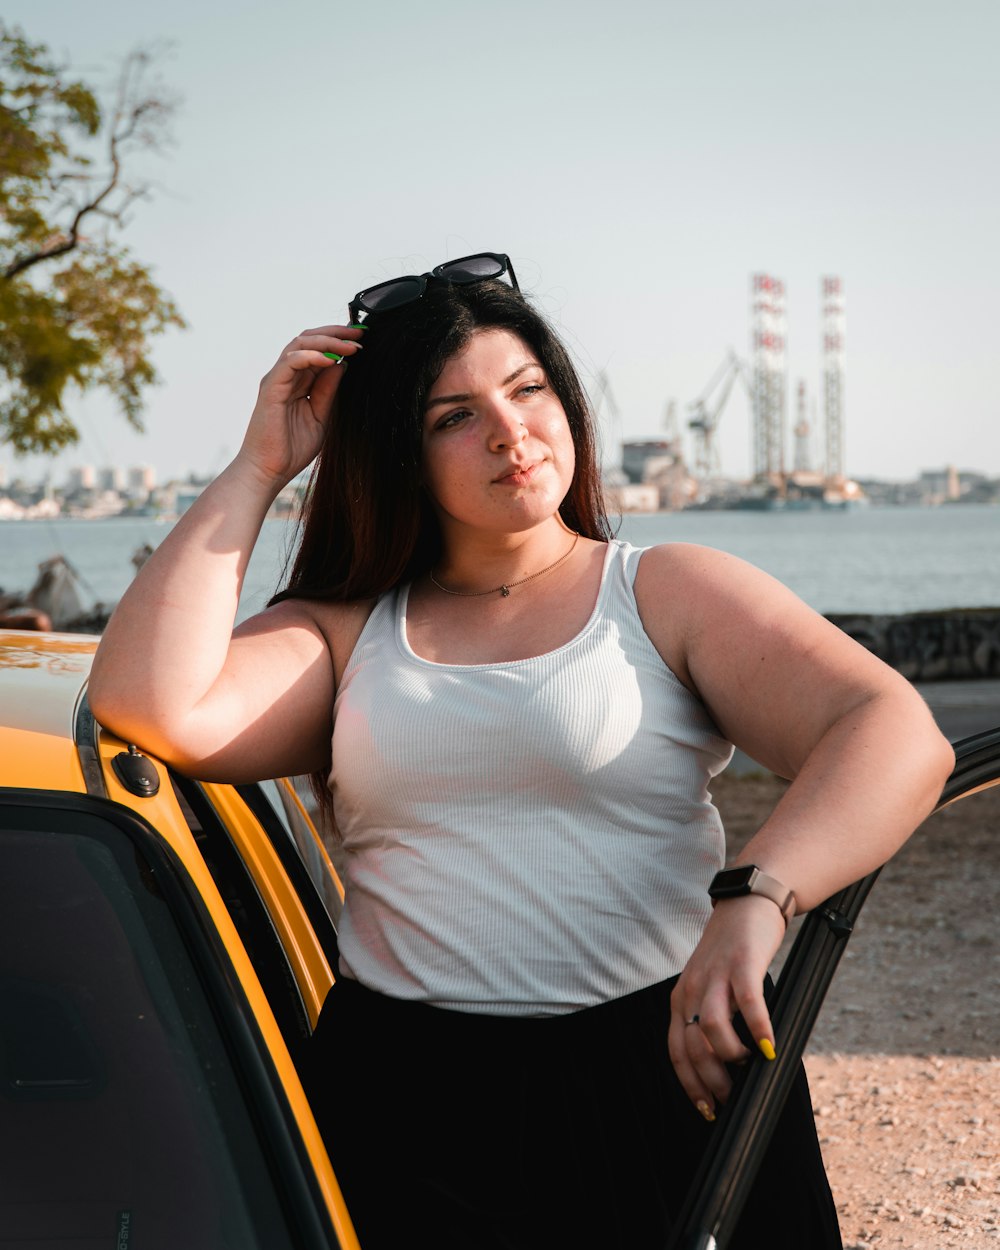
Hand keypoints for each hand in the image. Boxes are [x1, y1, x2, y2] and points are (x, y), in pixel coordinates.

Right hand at [237, 324, 364, 486]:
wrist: (269, 471)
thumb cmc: (291, 449)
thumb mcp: (321, 416)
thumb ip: (329, 391)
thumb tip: (343, 365)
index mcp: (297, 382)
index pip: (317, 350)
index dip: (339, 342)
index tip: (363, 341)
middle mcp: (286, 375)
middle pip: (309, 339)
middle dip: (336, 333)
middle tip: (361, 333)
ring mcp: (277, 379)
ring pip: (300, 343)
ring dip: (328, 341)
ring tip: (351, 345)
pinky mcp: (271, 387)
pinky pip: (291, 361)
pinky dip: (312, 356)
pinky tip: (332, 359)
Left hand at [668, 895, 785, 1119]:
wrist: (746, 902)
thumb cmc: (732, 950)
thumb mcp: (710, 984)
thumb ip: (711, 1016)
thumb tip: (727, 1062)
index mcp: (681, 997)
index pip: (677, 1051)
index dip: (690, 1084)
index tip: (706, 1109)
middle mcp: (693, 988)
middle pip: (693, 1046)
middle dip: (711, 1080)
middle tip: (732, 1097)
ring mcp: (716, 975)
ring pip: (713, 1028)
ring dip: (731, 1056)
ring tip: (749, 1065)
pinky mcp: (742, 963)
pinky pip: (748, 1003)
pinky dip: (759, 1029)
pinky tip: (770, 1047)